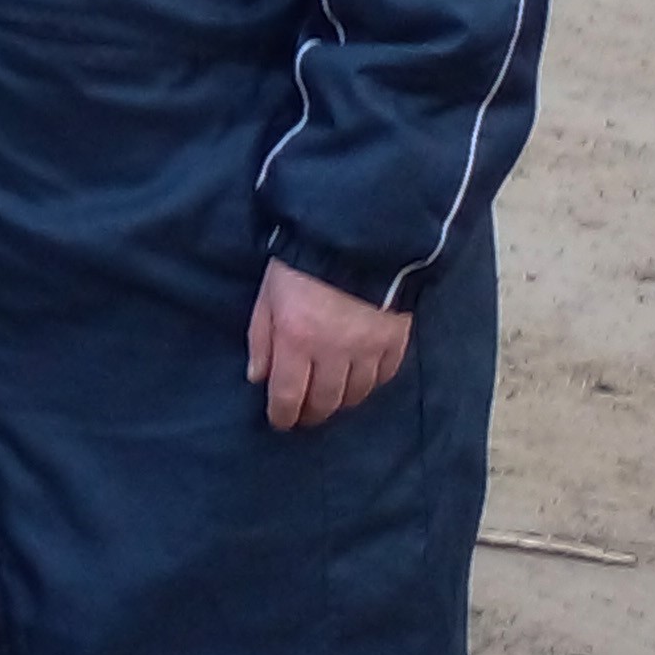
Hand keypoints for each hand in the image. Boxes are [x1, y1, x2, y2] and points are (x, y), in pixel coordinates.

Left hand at [247, 259, 411, 431]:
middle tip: (305, 414)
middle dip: (312, 413)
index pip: (289, 396)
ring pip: (356, 394)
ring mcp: (369, 348)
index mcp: (298, 339)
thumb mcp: (269, 294)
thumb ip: (261, 337)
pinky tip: (361, 377)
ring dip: (341, 400)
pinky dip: (371, 382)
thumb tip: (258, 377)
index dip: (283, 416)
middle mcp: (334, 351)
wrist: (358, 233)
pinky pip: (384, 376)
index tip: (281, 421)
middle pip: (325, 402)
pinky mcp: (396, 339)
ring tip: (331, 397)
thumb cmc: (303, 260)